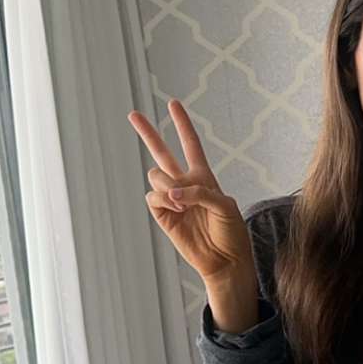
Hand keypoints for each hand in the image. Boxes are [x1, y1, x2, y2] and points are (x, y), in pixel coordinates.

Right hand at [127, 97, 254, 287]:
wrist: (224, 259)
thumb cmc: (230, 232)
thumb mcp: (224, 204)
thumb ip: (199, 192)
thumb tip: (171, 194)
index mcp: (203, 176)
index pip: (190, 144)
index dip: (182, 124)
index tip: (173, 103)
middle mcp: (184, 184)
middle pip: (162, 152)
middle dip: (147, 133)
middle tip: (133, 114)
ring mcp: (171, 199)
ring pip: (157, 176)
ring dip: (169, 185)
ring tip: (182, 203)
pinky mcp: (162, 215)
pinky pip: (153, 196)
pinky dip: (164, 200)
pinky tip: (176, 210)